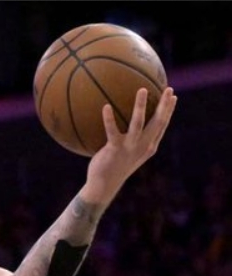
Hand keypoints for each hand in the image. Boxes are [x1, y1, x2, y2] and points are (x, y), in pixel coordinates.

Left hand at [84, 87, 177, 204]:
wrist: (104, 185)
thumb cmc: (113, 166)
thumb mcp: (127, 152)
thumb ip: (131, 139)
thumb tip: (126, 124)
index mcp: (148, 146)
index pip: (162, 126)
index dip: (169, 111)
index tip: (173, 96)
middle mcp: (143, 146)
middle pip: (158, 122)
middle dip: (165, 105)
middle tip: (169, 88)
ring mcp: (130, 147)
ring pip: (138, 123)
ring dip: (141, 105)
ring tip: (142, 89)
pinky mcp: (114, 149)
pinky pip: (112, 130)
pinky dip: (109, 118)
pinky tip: (105, 106)